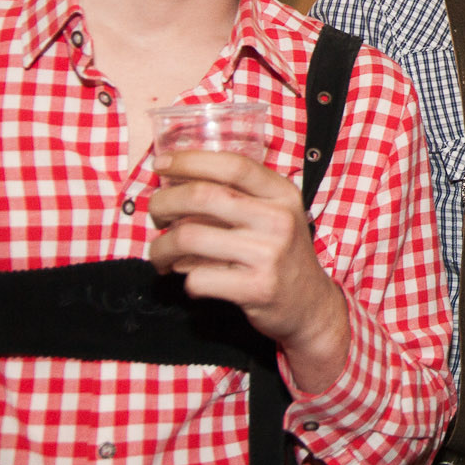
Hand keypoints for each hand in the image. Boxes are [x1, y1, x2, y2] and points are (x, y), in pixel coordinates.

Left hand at [149, 149, 349, 390]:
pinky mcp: (256, 288)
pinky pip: (197, 278)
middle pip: (203, 196)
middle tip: (155, 214)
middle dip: (164, 202)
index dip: (190, 161)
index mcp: (282, 194)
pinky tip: (192, 280)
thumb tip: (179, 183)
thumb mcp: (276, 214)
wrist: (310, 304)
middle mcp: (278, 219)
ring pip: (190, 238)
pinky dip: (184, 280)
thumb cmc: (282, 254)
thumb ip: (241, 196)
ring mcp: (268, 254)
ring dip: (161, 247)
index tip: (161, 164)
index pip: (233, 165)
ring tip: (161, 254)